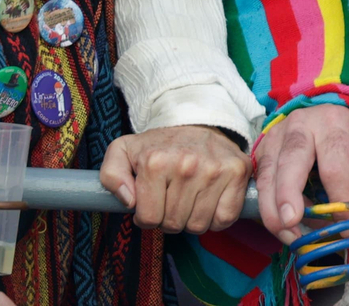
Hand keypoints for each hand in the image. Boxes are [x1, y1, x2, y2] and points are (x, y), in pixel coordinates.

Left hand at [100, 125, 250, 233]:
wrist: (198, 122)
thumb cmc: (159, 145)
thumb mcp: (123, 151)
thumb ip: (110, 176)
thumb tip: (129, 201)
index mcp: (156, 162)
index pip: (149, 219)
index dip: (147, 217)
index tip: (152, 203)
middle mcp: (187, 165)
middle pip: (174, 224)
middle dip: (169, 219)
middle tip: (172, 200)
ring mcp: (215, 169)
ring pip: (198, 225)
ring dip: (192, 220)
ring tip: (190, 201)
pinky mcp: (238, 172)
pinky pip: (225, 218)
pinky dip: (217, 219)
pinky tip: (210, 203)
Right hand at [255, 104, 348, 243]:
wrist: (332, 116)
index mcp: (334, 124)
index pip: (335, 165)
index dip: (340, 198)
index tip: (348, 225)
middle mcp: (301, 125)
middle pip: (292, 160)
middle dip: (289, 193)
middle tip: (292, 222)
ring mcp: (277, 136)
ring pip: (269, 174)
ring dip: (274, 209)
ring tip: (289, 234)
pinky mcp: (262, 150)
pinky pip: (260, 181)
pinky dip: (267, 207)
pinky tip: (282, 226)